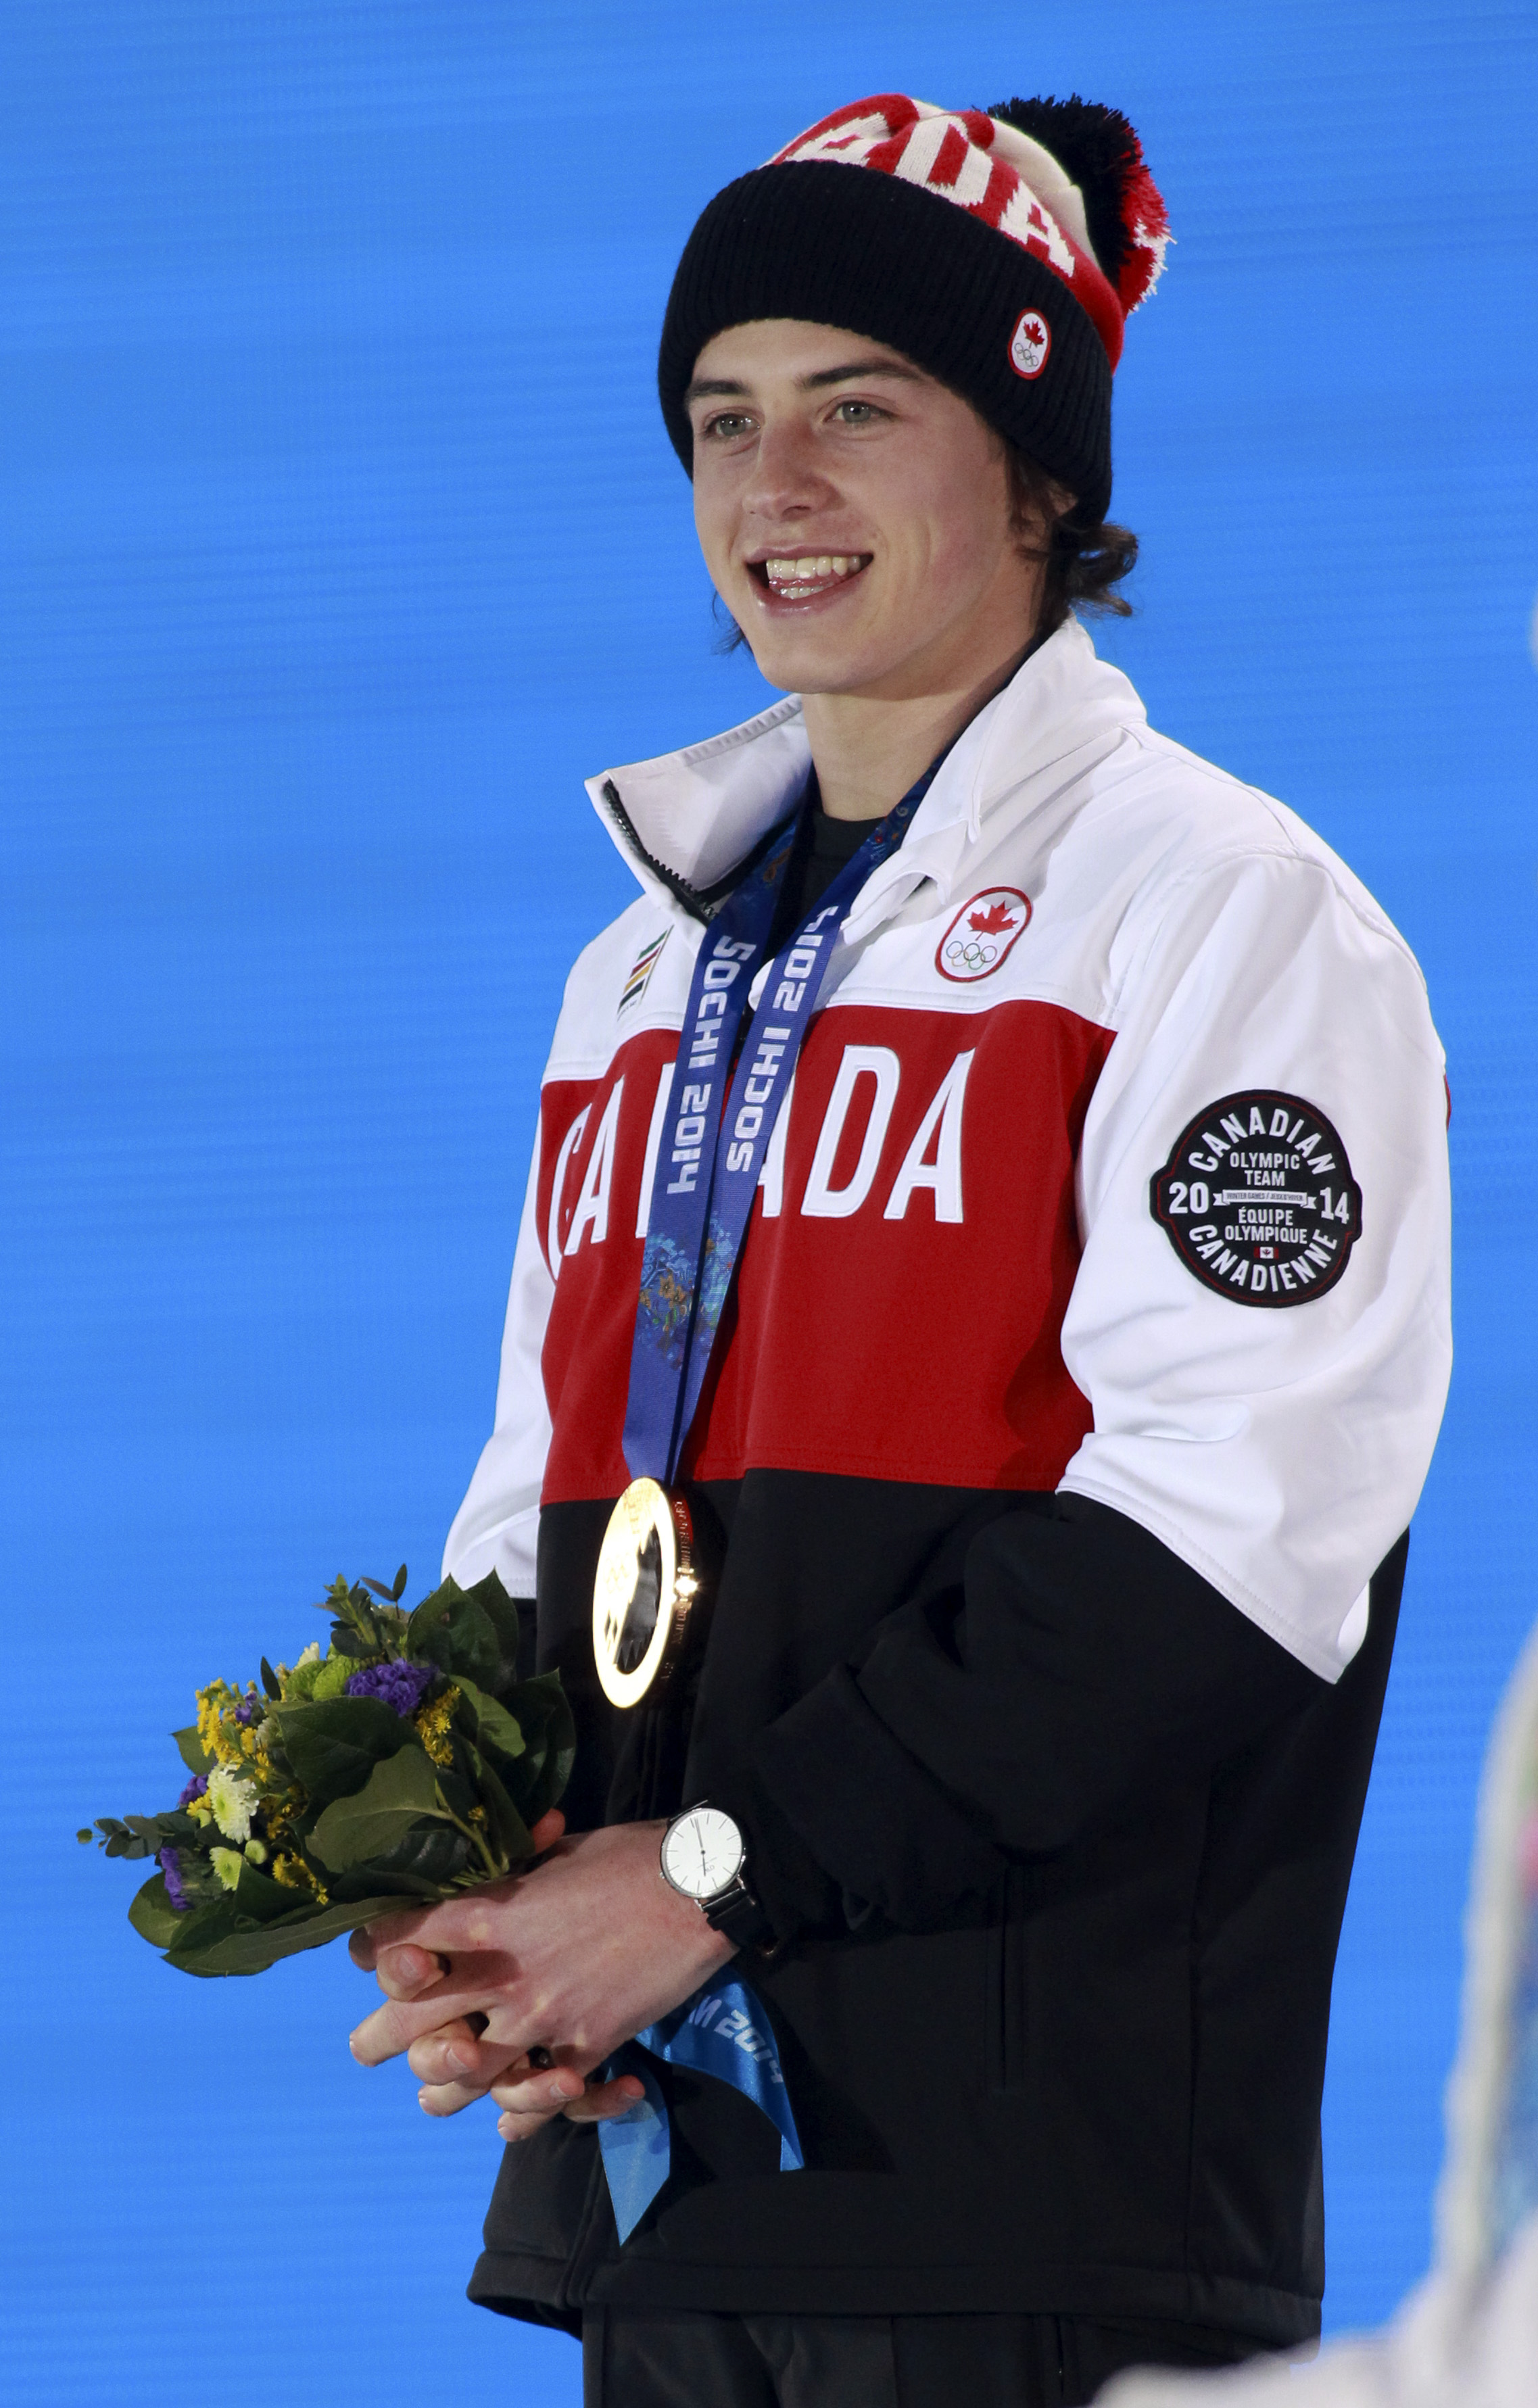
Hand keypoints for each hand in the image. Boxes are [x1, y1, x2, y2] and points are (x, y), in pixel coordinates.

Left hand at [348, 1813, 733, 2143]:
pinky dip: (520, 2120)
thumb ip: (510, 1875)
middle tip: (366, 2046)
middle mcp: (502, 1977)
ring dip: (440, 2089)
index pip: (398, 1942)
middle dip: (378, 2038)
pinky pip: (538, 2103)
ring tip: (432, 2093)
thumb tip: (490, 1873)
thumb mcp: (555, 1853)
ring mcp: (542, 2020)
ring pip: (462, 2081)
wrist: (698, 1890)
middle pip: (410, 2023)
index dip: (373, 1952)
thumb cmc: (627, 1856)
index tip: (369, 1957)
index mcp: (487, 1916)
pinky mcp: (584, 2049)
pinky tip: (508, 2122)